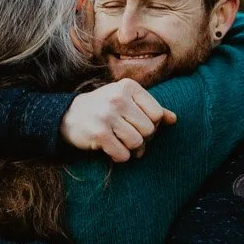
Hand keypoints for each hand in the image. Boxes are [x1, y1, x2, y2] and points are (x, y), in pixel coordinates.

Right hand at [60, 79, 175, 161]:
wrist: (69, 115)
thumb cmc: (104, 108)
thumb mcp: (126, 101)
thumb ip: (150, 108)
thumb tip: (174, 119)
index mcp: (128, 87)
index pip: (157, 114)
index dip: (152, 125)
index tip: (139, 125)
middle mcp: (118, 98)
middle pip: (149, 130)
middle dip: (143, 138)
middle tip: (130, 137)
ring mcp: (107, 115)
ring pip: (137, 142)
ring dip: (131, 149)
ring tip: (122, 143)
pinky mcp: (99, 133)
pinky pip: (123, 154)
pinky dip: (120, 156)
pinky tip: (111, 148)